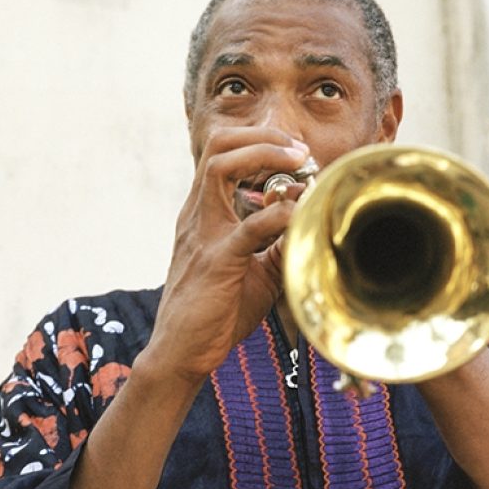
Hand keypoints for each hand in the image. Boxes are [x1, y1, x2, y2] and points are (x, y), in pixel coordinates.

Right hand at [142, 126, 309, 385]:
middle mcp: (197, 214)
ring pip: (220, 167)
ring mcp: (202, 234)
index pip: (222, 152)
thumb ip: (277, 239)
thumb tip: (306, 211)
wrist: (182, 352)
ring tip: (299, 163)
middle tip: (300, 151)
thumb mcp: (255, 269)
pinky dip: (280, 214)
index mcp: (202, 213)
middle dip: (264, 136)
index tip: (296, 154)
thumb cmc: (215, 312)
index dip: (260, 141)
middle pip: (218, 145)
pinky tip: (300, 214)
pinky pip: (249, 226)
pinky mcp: (216, 262)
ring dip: (265, 155)